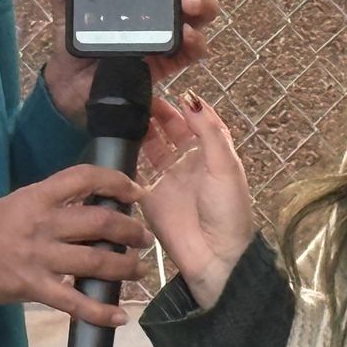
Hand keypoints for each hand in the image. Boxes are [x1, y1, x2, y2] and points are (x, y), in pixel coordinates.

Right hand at [0, 164, 151, 327]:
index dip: (116, 181)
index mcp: (37, 196)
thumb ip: (51, 203)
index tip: (135, 191)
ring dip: (125, 266)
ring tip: (139, 269)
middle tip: (143, 237)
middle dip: (131, 229)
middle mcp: (42, 223)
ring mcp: (39, 257)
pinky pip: (74, 302)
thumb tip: (91, 205)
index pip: (84, 177)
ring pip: (95, 261)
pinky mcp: (34, 288)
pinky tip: (119, 317)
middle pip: (100, 221)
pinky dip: (100, 312)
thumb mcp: (17, 203)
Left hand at [41, 0, 221, 125]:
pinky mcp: (171, 60)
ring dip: (203, 3)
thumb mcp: (65, 7)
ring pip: (202, 12)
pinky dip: (196, 41)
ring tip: (188, 4)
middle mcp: (161, 6)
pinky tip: (186, 35)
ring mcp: (169, 33)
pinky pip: (195, 50)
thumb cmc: (76, 40)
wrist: (71, 85)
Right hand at [139, 92, 254, 309]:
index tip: (170, 90)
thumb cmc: (228, 211)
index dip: (185, 106)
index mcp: (213, 154)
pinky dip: (129, 156)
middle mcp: (190, 162)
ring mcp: (169, 178)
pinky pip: (136, 171)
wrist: (214, 256)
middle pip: (172, 130)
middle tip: (140, 99)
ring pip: (153, 146)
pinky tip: (118, 140)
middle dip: (159, 113)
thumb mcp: (225, 166)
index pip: (198, 121)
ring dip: (143, 130)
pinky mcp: (149, 195)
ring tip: (127, 114)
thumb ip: (208, 132)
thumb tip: (190, 98)